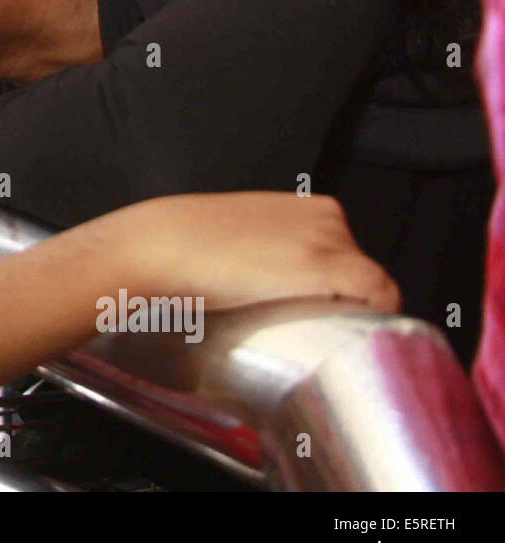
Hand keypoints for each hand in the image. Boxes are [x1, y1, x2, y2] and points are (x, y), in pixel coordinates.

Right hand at [84, 192, 399, 312]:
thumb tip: (260, 285)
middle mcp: (328, 218)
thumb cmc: (180, 247)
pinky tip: (339, 334)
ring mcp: (334, 240)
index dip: (331, 292)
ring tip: (304, 331)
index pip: (346, 258)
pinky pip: (379, 296)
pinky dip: (370, 317)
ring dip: (346, 312)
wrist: (161, 246)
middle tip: (299, 325)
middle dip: (337, 301)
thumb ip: (261, 252)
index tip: (307, 313)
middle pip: (358, 274)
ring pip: (368, 289)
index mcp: (307, 208)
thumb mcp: (232, 239)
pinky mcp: (334, 265)